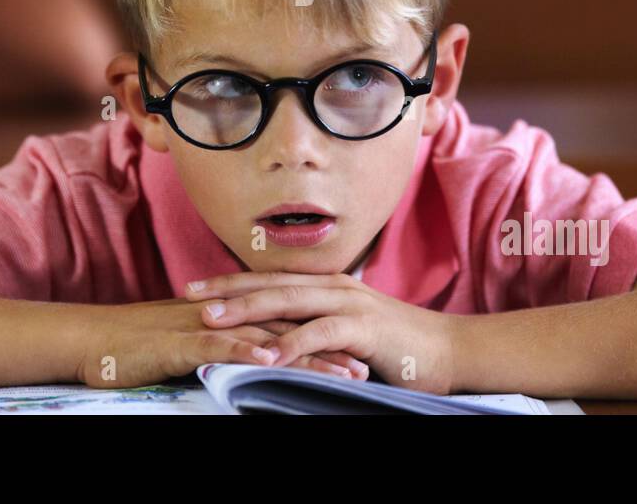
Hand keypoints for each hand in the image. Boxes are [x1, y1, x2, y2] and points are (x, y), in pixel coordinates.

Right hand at [73, 298, 371, 388]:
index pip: (283, 325)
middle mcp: (222, 316)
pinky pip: (216, 346)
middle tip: (365, 366)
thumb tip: (258, 361)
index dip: (321, 338)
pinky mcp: (178, 342)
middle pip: (284, 330)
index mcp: (228, 316)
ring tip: (339, 371)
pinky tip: (272, 361)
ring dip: (302, 354)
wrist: (92, 339)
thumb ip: (224, 349)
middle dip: (326, 348)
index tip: (357, 354)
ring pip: (261, 337)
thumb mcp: (191, 346)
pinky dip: (245, 352)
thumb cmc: (139, 347)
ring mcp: (201, 326)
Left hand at [185, 272, 456, 393]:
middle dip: (226, 289)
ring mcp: (348, 304)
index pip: (270, 279)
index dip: (231, 282)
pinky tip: (266, 355)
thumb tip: (279, 337)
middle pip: (270, 284)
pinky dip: (291, 343)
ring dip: (246, 310)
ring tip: (212, 320)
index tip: (195, 287)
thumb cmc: (397, 345)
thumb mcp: (349, 330)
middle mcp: (333, 286)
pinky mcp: (363, 327)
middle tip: (188, 295)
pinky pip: (319, 333)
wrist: (449, 351)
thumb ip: (316, 327)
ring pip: (287, 302)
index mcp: (327, 285)